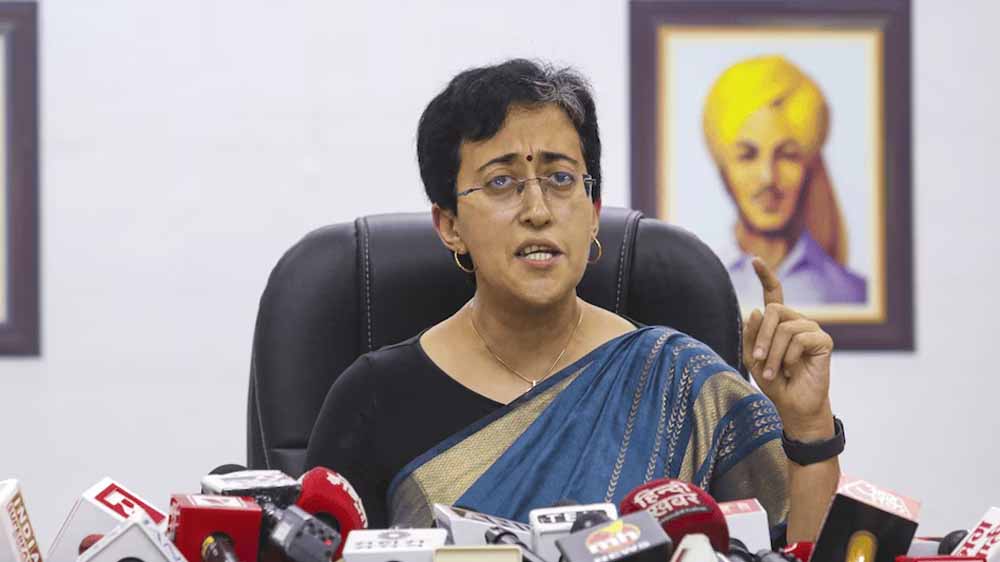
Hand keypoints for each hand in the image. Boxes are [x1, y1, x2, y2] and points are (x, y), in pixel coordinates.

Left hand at [742, 257, 834, 440]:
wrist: (793, 404)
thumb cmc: (773, 381)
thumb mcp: (753, 358)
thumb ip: (752, 335)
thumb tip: (758, 310)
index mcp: (779, 323)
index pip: (774, 294)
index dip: (765, 275)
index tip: (754, 259)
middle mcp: (797, 321)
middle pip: (774, 311)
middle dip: (762, 337)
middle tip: (758, 360)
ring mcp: (812, 329)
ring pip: (785, 328)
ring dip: (773, 353)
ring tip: (772, 371)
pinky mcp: (824, 341)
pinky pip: (801, 339)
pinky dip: (790, 357)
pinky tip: (792, 368)